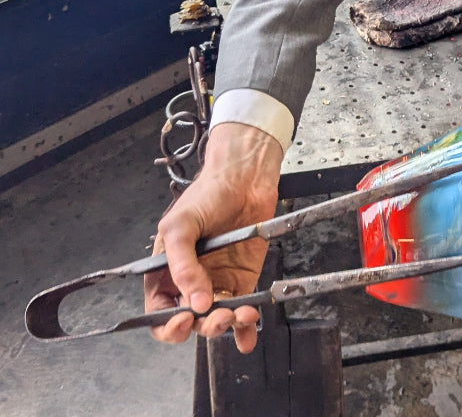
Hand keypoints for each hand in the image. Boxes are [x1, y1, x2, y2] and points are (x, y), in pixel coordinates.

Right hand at [145, 122, 282, 351]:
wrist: (245, 178)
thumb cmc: (207, 194)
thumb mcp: (180, 226)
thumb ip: (181, 264)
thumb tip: (194, 300)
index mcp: (166, 273)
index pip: (159, 314)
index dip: (168, 325)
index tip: (183, 319)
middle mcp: (190, 283)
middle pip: (190, 321)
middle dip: (202, 325)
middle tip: (218, 315)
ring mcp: (218, 283)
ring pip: (216, 320)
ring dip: (226, 325)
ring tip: (239, 313)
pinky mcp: (243, 280)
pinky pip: (241, 311)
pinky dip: (245, 329)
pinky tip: (247, 336)